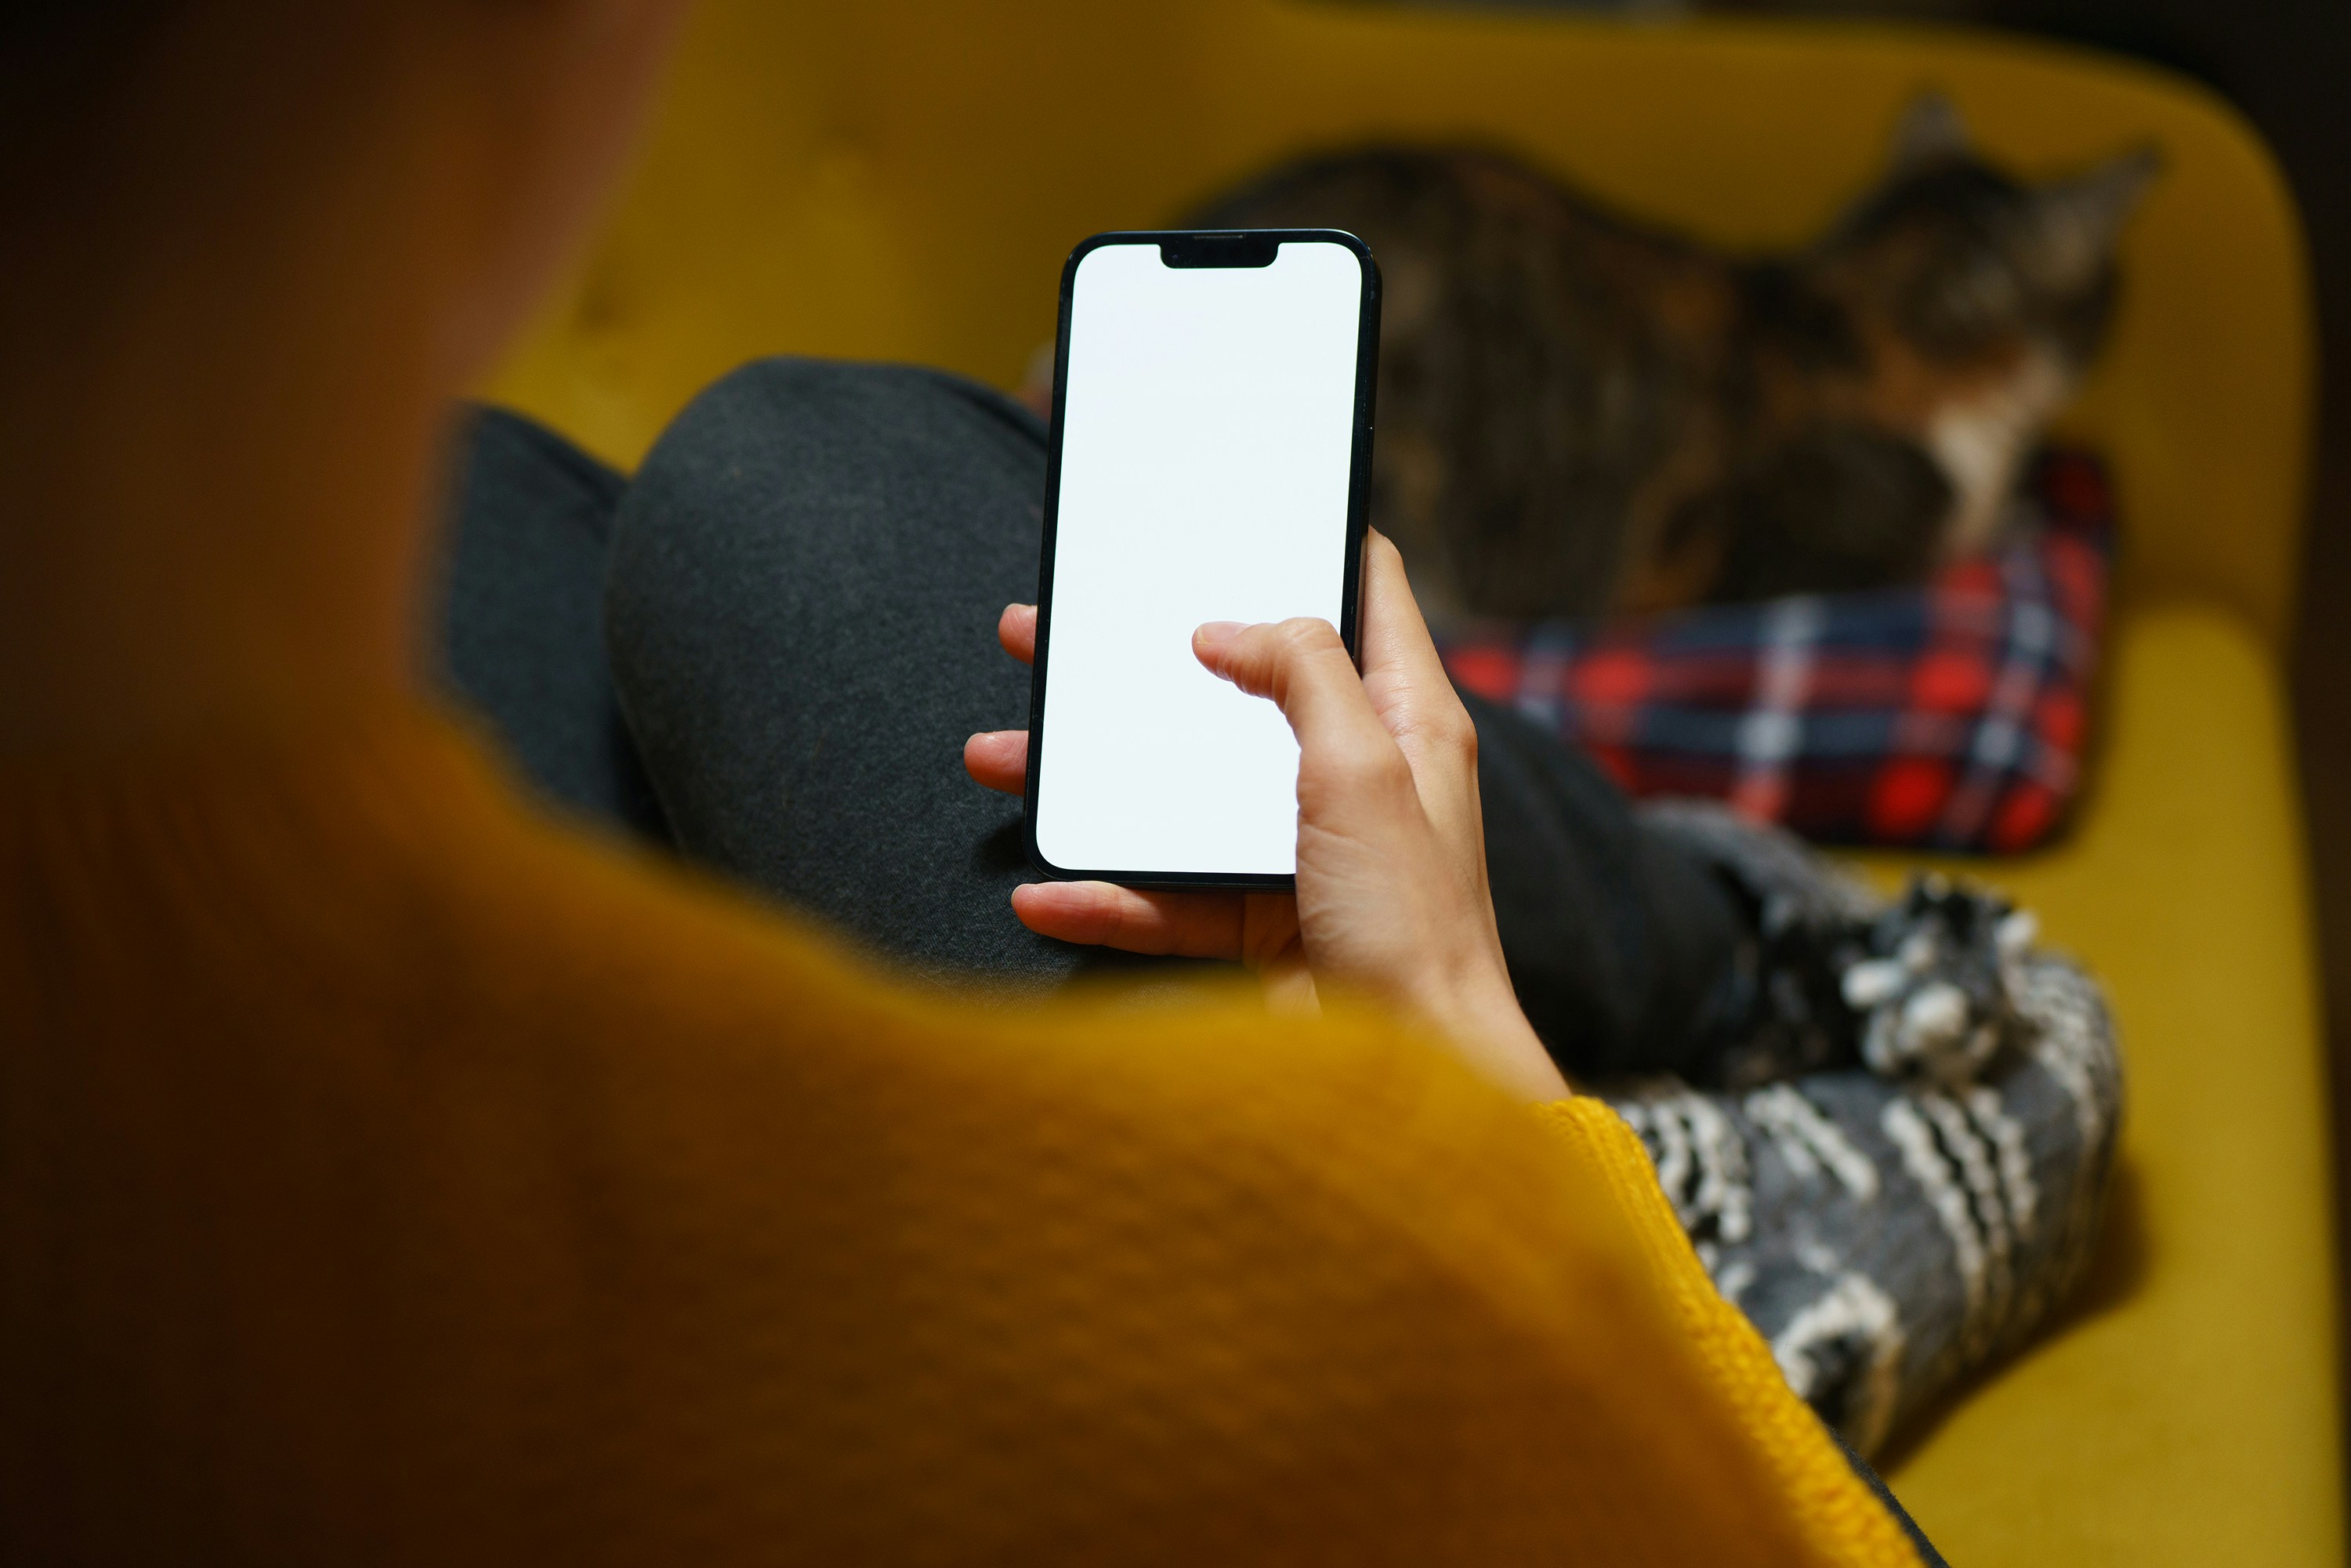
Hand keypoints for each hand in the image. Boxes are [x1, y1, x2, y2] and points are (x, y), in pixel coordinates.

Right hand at [964, 532, 1567, 1102]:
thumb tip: (1226, 628)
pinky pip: (1166, 897)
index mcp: (1402, 719)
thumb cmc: (1417, 922)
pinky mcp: (1259, 922)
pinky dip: (1104, 898)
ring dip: (1090, 780)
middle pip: (1233, 690)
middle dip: (1139, 663)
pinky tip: (1042, 893)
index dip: (1305, 541)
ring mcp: (1300, 850)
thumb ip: (1302, 674)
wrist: (1419, 1078)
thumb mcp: (1365, 767)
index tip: (1229, 505)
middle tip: (1054, 631)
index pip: (1364, 596)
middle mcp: (1351, 774)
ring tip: (1001, 754)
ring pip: (1178, 795)